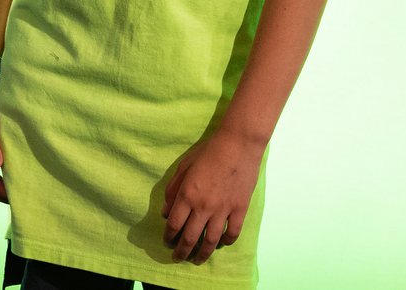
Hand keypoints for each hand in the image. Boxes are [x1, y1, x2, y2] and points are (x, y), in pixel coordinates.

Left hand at [161, 126, 264, 263]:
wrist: (237, 146)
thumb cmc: (207, 153)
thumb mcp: (182, 167)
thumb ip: (172, 190)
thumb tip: (166, 211)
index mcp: (186, 195)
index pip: (173, 224)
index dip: (168, 237)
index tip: (166, 243)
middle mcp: (203, 206)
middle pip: (190, 237)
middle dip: (182, 251)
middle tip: (178, 258)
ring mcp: (223, 210)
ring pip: (211, 241)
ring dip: (202, 254)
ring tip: (197, 260)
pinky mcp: (240, 210)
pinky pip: (232, 233)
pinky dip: (225, 242)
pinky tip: (220, 244)